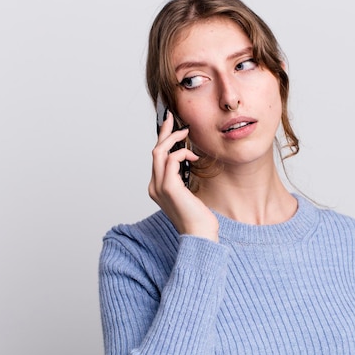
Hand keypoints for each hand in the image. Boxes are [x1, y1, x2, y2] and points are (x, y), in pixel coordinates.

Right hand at [148, 111, 218, 241]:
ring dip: (173, 139)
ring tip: (186, 133)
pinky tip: (194, 156)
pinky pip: (172, 160)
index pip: (157, 159)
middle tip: (173, 118)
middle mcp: (154, 186)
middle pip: (155, 151)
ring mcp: (159, 187)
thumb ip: (183, 179)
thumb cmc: (198, 218)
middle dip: (164, 132)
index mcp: (157, 188)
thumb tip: (188, 161)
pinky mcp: (169, 187)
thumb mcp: (188, 194)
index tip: (171, 127)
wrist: (200, 235)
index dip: (163, 140)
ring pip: (159, 152)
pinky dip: (182, 153)